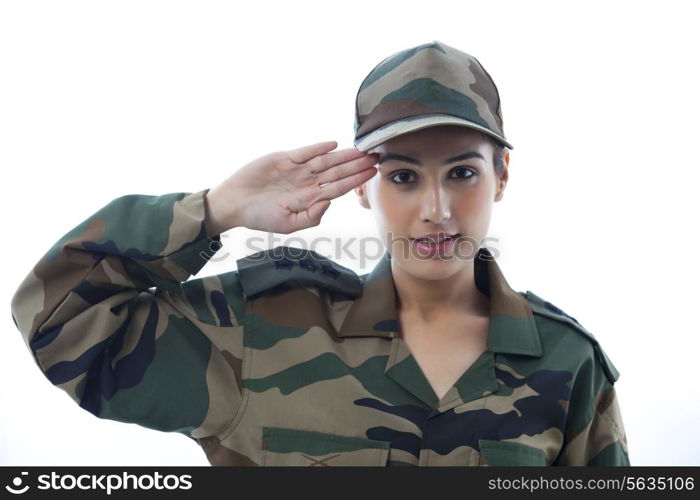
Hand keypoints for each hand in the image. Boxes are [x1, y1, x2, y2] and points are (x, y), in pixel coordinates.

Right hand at [205, 141, 377, 234]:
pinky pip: (304, 152)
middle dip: (357, 164)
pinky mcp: (283, 159)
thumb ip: (311, 216)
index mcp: (311, 198)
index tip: (373, 173)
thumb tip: (329, 202)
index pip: (339, 187)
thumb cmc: (259, 218)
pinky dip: (318, 148)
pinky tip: (333, 145)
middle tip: (376, 156)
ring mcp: (297, 170)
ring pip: (325, 160)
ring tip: (361, 149)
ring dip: (343, 155)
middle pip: (337, 171)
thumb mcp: (288, 224)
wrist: (234, 204)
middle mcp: (307, 182)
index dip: (356, 179)